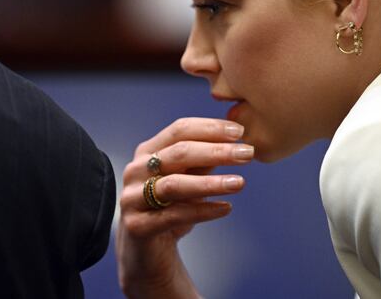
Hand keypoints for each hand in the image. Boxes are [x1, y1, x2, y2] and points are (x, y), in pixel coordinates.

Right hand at [116, 117, 252, 298]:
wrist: (148, 253)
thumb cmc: (170, 208)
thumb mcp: (189, 178)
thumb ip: (204, 159)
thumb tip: (235, 139)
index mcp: (147, 151)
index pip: (180, 129)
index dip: (210, 128)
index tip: (239, 131)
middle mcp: (136, 170)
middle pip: (179, 153)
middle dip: (217, 151)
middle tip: (247, 153)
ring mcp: (133, 197)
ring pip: (175, 185)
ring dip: (211, 183)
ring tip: (240, 183)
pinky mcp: (137, 226)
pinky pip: (175, 215)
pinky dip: (203, 211)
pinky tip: (226, 208)